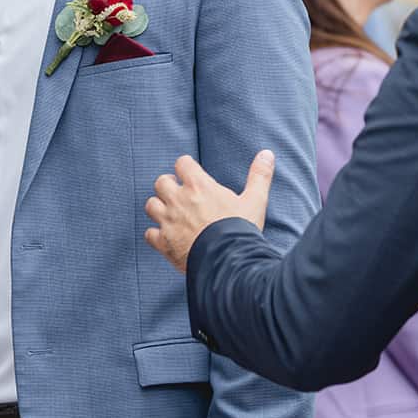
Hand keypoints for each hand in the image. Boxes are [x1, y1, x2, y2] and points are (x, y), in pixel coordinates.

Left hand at [144, 151, 274, 272]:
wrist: (228, 262)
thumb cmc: (241, 230)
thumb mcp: (254, 200)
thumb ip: (259, 176)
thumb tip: (267, 154)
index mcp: (198, 186)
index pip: (182, 163)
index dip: (186, 167)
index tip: (191, 173)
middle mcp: (179, 200)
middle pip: (161, 182)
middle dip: (168, 185)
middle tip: (179, 193)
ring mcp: (168, 221)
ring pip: (151, 205)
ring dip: (159, 207)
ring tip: (170, 213)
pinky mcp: (163, 243)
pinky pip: (149, 234)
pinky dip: (156, 234)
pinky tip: (166, 237)